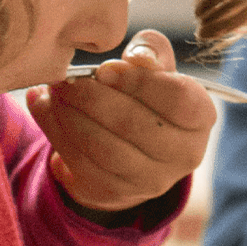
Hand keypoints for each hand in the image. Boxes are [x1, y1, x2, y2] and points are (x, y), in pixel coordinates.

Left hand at [25, 30, 216, 212]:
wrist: (131, 147)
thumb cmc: (146, 96)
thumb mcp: (156, 70)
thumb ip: (150, 52)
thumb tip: (136, 58)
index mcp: (201, 118)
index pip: (178, 99)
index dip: (139, 81)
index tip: (105, 69)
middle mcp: (184, 154)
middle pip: (134, 124)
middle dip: (92, 97)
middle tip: (67, 79)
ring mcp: (151, 180)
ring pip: (104, 147)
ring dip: (70, 115)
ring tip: (54, 92)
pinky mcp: (117, 193)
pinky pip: (81, 163)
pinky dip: (57, 133)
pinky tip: (44, 108)